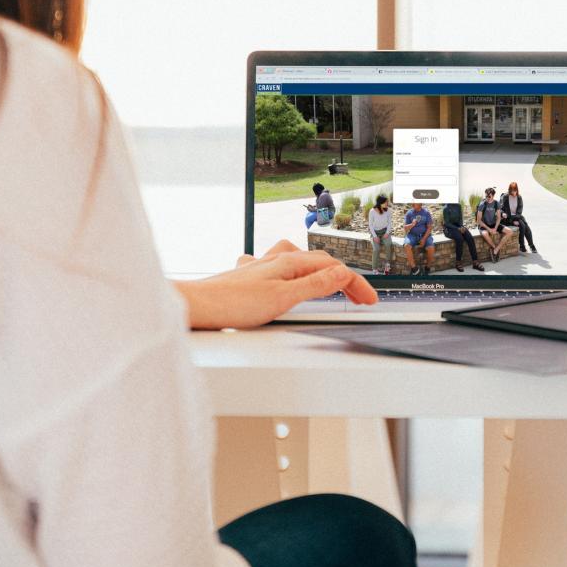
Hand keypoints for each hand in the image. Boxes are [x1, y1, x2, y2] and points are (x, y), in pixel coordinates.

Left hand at [175, 239, 377, 328]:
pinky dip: (294, 273)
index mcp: (289, 262)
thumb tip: (343, 273)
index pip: (333, 268)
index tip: (370, 299)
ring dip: (321, 270)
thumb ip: (314, 285)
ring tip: (332, 282)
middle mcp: (276, 259)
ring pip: (300, 261)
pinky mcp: (250, 278)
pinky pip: (279, 268)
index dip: (355, 284)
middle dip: (344, 278)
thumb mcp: (283, 298)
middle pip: (320, 262)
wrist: (196, 306)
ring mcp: (262, 267)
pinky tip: (286, 279)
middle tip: (359, 298)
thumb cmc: (232, 303)